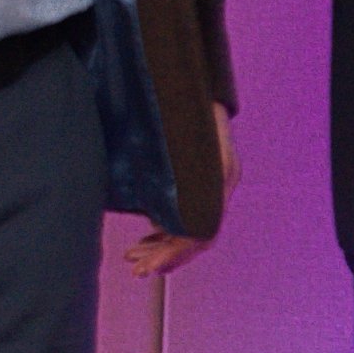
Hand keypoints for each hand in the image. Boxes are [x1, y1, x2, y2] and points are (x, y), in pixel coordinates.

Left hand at [121, 108, 234, 270]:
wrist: (190, 82)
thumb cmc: (187, 103)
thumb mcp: (186, 132)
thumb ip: (178, 166)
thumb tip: (157, 216)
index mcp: (220, 179)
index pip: (202, 233)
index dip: (176, 253)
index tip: (151, 266)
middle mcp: (218, 186)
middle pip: (195, 237)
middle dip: (165, 257)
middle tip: (137, 270)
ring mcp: (209, 185)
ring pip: (187, 231)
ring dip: (161, 248)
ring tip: (133, 258)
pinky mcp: (195, 182)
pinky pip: (183, 217)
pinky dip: (163, 233)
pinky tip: (143, 240)